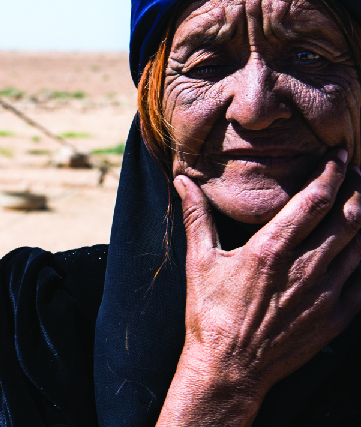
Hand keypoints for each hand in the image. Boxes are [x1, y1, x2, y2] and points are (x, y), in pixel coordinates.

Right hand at [158, 149, 360, 424]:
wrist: (230, 368)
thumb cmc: (210, 313)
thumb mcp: (199, 261)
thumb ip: (197, 216)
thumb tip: (182, 181)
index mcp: (271, 250)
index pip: (313, 200)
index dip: (331, 173)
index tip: (339, 155)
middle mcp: (305, 268)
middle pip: (348, 217)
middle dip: (357, 190)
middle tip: (357, 173)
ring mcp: (324, 295)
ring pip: (360, 247)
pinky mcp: (335, 318)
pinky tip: (360, 250)